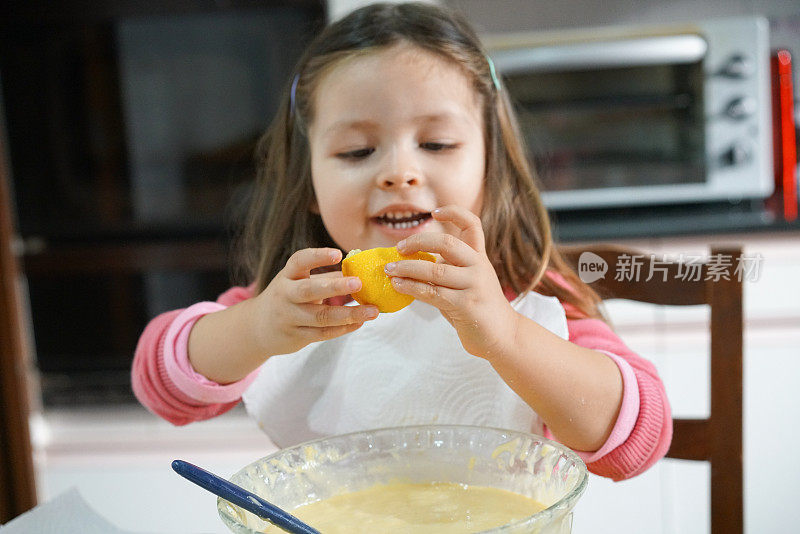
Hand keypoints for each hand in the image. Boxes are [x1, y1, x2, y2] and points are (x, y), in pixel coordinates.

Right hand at [249, 248, 378, 355]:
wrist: (258, 328)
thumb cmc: (288, 298)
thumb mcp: (299, 282)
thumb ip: (326, 277)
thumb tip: (359, 269)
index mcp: (287, 276)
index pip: (298, 262)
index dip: (317, 257)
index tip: (337, 254)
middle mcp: (285, 295)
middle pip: (309, 291)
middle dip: (335, 287)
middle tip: (359, 283)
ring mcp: (290, 317)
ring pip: (321, 317)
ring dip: (349, 314)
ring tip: (372, 311)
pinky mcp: (296, 336)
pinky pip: (323, 333)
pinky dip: (343, 328)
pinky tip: (359, 322)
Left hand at [386, 206, 519, 359]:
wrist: (503, 335)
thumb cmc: (476, 306)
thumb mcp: (465, 281)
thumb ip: (446, 268)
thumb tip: (408, 262)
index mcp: (479, 256)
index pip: (472, 224)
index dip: (454, 213)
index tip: (434, 213)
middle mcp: (479, 266)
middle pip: (447, 243)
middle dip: (418, 242)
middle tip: (399, 248)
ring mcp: (474, 285)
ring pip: (435, 270)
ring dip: (407, 268)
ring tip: (389, 270)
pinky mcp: (467, 305)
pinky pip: (433, 293)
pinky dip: (411, 287)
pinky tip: (398, 286)